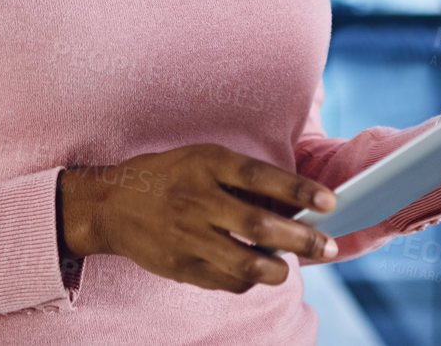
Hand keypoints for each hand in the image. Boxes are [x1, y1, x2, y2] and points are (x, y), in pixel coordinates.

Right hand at [59, 144, 340, 292]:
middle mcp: (197, 199)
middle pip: (258, 226)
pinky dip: (247, 281)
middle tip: (329, 246)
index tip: (329, 202)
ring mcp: (187, 236)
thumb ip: (242, 177)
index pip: (260, 177)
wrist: (110, 204)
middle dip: (302, 239)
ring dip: (277, 269)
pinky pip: (226, 281)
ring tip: (287, 266)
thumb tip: (292, 203)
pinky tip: (253, 274)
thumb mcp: (202, 158)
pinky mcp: (180, 266)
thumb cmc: (167, 175)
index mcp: (206, 164)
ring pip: (245, 264)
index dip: (298, 191)